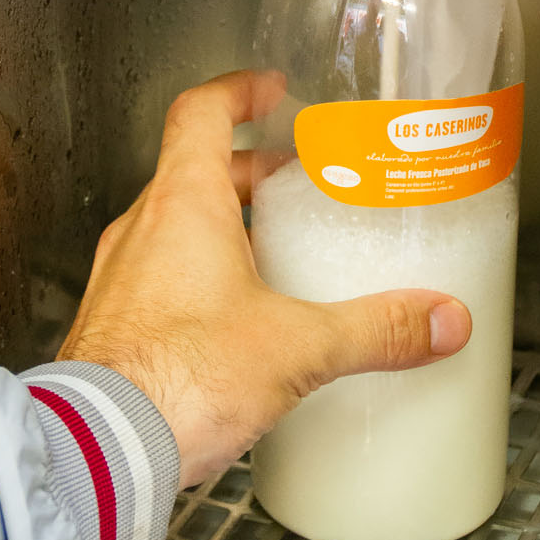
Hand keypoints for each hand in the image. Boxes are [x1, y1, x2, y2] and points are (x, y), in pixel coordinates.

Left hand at [57, 71, 471, 485]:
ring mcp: (121, 280)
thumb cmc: (179, 378)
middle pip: (195, 174)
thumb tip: (440, 320)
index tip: (270, 90)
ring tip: (277, 258)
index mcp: (183, 203)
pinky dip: (198, 282)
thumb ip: (376, 330)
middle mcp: (142, 230)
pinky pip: (158, 283)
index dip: (237, 92)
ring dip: (222, 230)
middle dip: (249, 175)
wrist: (100, 450)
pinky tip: (238, 326)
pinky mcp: (115, 329)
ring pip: (174, 230)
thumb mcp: (298, 347)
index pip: (201, 113)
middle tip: (296, 185)